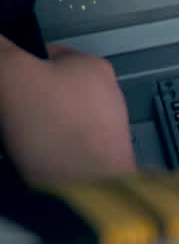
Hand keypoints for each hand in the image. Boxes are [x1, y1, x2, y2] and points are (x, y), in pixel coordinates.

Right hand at [0, 36, 135, 186]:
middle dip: (13, 99)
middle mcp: (103, 97)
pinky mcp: (90, 159)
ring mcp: (99, 130)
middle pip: (40, 87)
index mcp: (92, 67)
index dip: (9, 65)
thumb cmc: (59, 130)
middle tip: (3, 113)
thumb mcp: (13, 72)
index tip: (1, 82)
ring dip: (20, 126)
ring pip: (44, 118)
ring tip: (10, 137)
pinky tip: (23, 156)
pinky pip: (52, 145)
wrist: (84, 192)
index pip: (39, 51)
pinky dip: (34, 148)